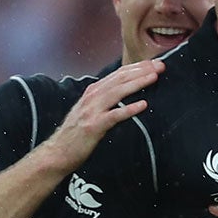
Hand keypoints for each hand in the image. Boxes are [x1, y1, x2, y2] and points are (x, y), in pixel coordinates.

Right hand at [37, 61, 163, 172]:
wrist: (57, 153)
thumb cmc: (75, 135)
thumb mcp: (89, 111)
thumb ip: (103, 101)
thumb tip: (122, 94)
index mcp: (93, 92)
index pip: (118, 74)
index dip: (137, 67)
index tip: (153, 63)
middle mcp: (92, 97)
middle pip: (120, 79)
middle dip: (141, 70)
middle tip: (160, 65)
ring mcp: (92, 111)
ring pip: (118, 92)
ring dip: (137, 83)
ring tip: (154, 77)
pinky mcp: (94, 126)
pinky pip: (114, 115)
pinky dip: (129, 109)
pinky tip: (142, 105)